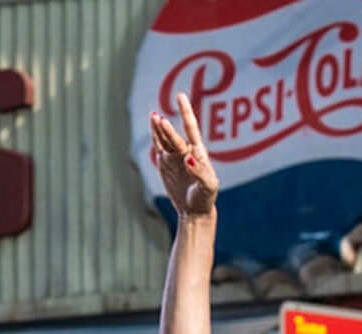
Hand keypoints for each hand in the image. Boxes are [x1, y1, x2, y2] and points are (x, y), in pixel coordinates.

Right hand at [148, 92, 218, 218]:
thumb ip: (200, 172)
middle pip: (174, 136)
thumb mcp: (208, 187)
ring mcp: (175, 156)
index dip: (186, 112)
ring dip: (158, 128)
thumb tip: (188, 158)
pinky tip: (152, 125)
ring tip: (153, 116)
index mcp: (199, 153)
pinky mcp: (165, 163)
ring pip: (165, 138)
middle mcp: (186, 150)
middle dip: (167, 128)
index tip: (181, 96)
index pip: (191, 128)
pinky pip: (159, 146)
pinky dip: (155, 135)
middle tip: (159, 119)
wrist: (195, 209)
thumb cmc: (206, 197)